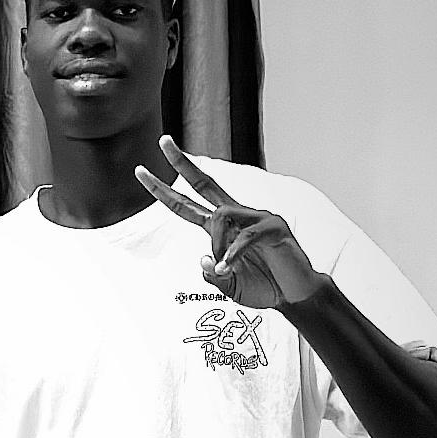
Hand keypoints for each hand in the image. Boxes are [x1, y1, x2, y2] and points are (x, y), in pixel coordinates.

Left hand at [135, 134, 323, 309]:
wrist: (295, 296)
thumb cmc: (265, 288)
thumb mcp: (229, 288)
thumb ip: (213, 277)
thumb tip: (203, 260)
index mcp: (222, 229)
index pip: (188, 205)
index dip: (164, 191)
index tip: (141, 172)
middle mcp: (238, 216)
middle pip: (205, 182)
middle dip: (182, 163)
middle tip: (163, 141)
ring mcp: (257, 218)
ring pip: (221, 216)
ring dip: (216, 245)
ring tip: (225, 270)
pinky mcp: (274, 227)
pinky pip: (245, 236)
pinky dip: (233, 254)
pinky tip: (229, 268)